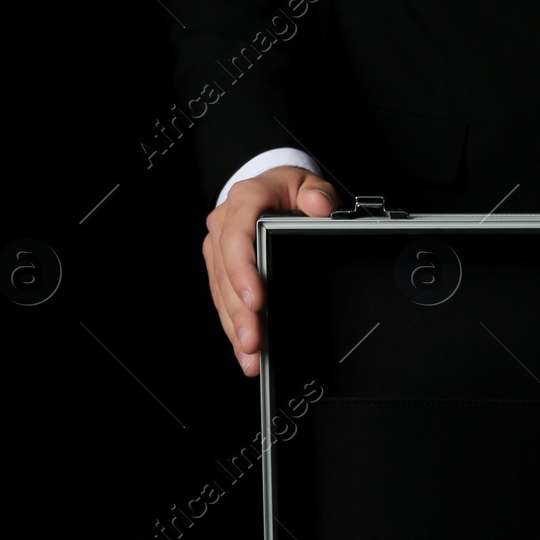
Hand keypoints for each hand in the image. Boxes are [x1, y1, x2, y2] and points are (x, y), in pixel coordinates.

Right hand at [202, 166, 336, 375]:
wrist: (271, 187)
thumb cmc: (288, 189)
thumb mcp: (309, 183)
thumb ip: (319, 194)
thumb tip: (320, 208)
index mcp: (245, 200)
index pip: (238, 236)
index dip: (243, 270)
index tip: (257, 300)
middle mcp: (224, 224)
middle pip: (227, 273)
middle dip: (240, 312)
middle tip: (254, 342)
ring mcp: (219, 248)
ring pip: (222, 292)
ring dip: (235, 327)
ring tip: (250, 356)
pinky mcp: (221, 267)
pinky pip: (224, 299)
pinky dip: (234, 326)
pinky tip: (245, 351)